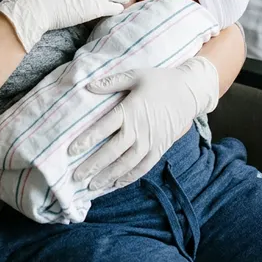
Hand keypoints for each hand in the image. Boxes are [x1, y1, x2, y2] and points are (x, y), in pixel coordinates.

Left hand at [68, 57, 219, 190]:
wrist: (189, 91)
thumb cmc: (160, 81)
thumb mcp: (136, 75)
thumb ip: (112, 82)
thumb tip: (88, 85)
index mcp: (130, 110)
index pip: (103, 128)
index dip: (86, 140)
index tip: (71, 151)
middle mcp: (139, 129)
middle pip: (112, 151)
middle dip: (93, 165)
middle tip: (76, 176)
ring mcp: (151, 142)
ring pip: (126, 164)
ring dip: (109, 176)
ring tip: (93, 185)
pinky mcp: (160, 148)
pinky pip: (143, 167)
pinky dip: (130, 177)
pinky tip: (116, 184)